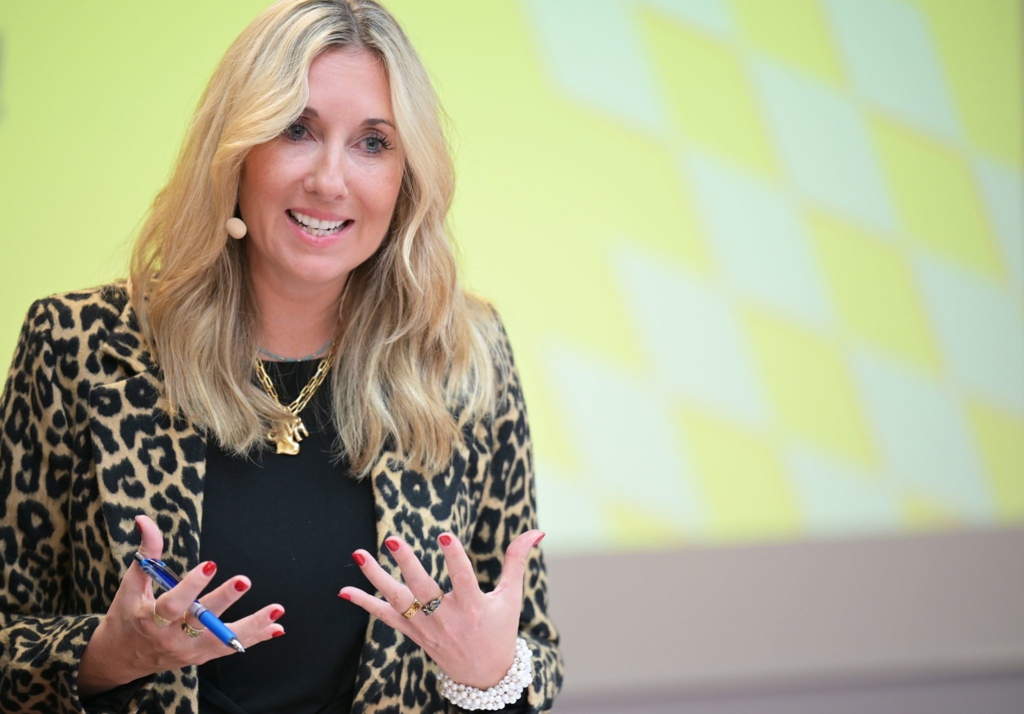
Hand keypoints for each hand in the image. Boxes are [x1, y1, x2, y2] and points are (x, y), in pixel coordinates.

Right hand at [78, 515, 284, 697]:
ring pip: (222, 639)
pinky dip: (255, 638)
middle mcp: (171, 639)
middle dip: (223, 600)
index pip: (172, 605)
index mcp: (150, 620)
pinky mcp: (201, 657)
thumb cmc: (127, 616)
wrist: (122, 657)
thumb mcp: (130, 585)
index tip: (210, 565)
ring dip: (252, 625)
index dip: (191, 586)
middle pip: (200, 621)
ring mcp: (188, 651)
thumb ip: (146, 553)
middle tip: (244, 581)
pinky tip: (276, 627)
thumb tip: (143, 519)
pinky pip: (229, 648)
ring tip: (276, 610)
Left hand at [340, 529, 543, 688]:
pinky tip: (344, 590)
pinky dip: (364, 604)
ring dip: (375, 578)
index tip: (444, 534)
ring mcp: (425, 627)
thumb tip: (536, 531)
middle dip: (407, 564)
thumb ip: (517, 561)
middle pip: (423, 589)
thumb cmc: (500, 629)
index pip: (463, 578)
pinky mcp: (412, 632)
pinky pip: (384, 618)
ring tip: (358, 554)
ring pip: (397, 601)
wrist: (483, 674)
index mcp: (473, 607)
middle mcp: (446, 618)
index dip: (454, 556)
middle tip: (393, 540)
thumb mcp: (511, 597)